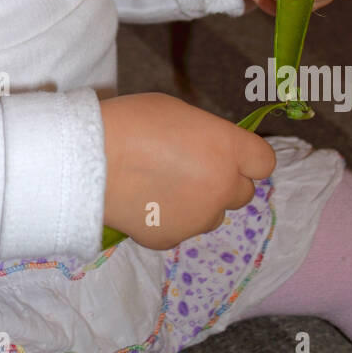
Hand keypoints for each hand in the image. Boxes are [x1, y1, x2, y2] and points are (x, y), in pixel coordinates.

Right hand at [101, 93, 276, 249]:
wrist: (87, 159)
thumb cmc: (131, 122)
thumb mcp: (179, 113)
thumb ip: (207, 137)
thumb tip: (213, 154)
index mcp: (226, 149)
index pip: (264, 162)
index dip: (248, 158)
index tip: (229, 155)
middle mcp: (221, 188)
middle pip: (243, 193)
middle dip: (224, 182)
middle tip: (191, 169)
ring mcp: (198, 218)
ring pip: (213, 215)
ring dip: (199, 203)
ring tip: (162, 186)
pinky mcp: (172, 239)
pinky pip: (182, 229)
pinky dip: (170, 218)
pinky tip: (144, 201)